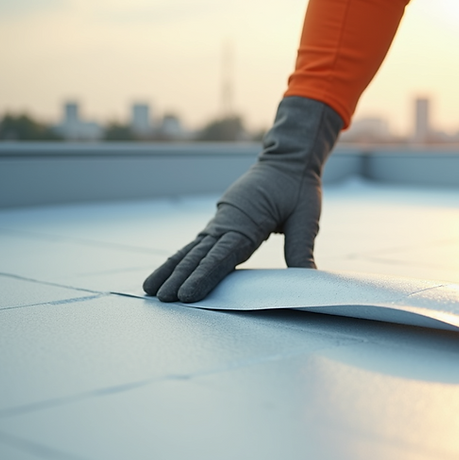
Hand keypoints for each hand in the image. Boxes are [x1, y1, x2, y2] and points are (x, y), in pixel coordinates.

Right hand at [143, 96, 341, 301]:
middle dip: (179, 278)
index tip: (187, 294)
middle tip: (162, 299)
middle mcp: (228, 222)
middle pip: (199, 255)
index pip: (222, 256)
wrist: (288, 160)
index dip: (204, 276)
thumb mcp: (306, 218)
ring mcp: (222, 221)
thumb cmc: (298, 188)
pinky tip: (168, 270)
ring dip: (172, 269)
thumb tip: (307, 278)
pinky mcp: (223, 221)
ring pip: (192, 249)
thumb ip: (302, 249)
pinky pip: (198, 243)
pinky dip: (181, 257)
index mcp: (248, 222)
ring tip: (151, 288)